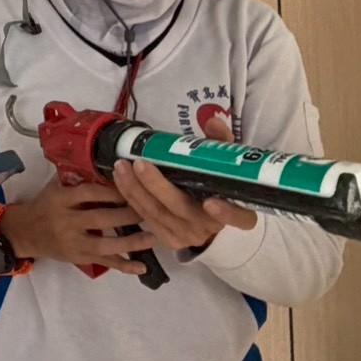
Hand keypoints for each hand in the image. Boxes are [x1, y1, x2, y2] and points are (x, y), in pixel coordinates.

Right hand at [0, 177, 154, 274]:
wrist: (26, 233)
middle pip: (100, 218)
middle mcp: (67, 222)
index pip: (89, 193)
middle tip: (150, 209)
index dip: (112, 191)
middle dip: (127, 215)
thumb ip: (76, 178)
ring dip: (130, 242)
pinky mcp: (79, 258)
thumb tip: (104, 164)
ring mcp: (73, 243)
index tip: (133, 187)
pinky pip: (104, 263)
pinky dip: (124, 266)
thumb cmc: (45, 206)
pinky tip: (141, 267)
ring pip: (105, 244)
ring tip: (152, 237)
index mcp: (61, 200)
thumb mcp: (55, 187)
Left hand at [112, 114, 256, 250]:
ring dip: (136, 190)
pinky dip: (131, 197)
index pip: (239, 218)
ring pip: (158, 214)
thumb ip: (220, 142)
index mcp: (237, 212)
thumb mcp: (223, 162)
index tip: (211, 203)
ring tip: (122, 166)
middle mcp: (212, 228)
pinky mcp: (169, 239)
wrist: (205, 216)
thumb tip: (213, 121)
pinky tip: (121, 179)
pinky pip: (146, 218)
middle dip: (157, 187)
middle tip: (140, 164)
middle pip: (183, 210)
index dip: (227, 213)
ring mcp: (188, 236)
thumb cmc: (216, 183)